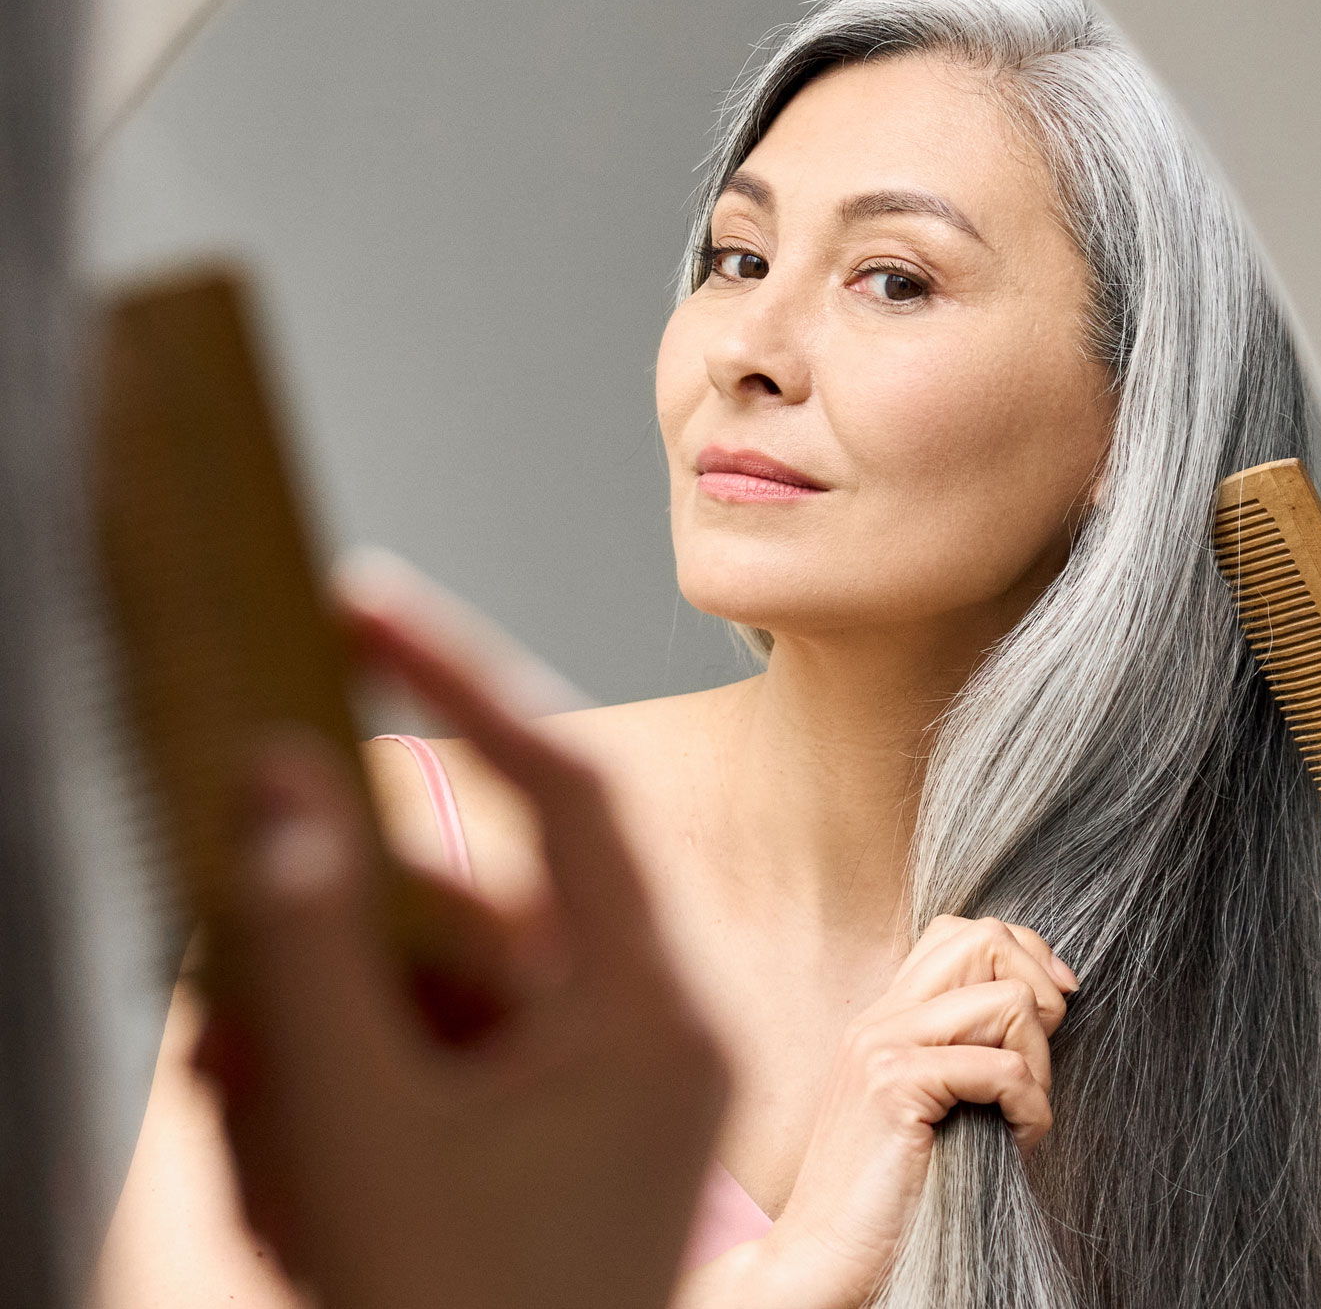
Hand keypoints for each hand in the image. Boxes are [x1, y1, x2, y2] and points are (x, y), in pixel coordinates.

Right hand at [195, 559, 726, 1308]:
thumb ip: (310, 942)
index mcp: (655, 1009)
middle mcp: (645, 1026)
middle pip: (485, 888)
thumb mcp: (362, 1128)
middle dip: (350, 899)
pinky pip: (440, 1041)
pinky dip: (353, 1057)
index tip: (362, 605)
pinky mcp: (542, 1119)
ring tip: (260, 1100)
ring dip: (333, 998)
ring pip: (444, 972)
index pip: (565, 784)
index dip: (462, 678)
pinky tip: (282, 1124)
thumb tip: (278, 776)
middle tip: (251, 896)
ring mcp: (595, 1077)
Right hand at [739, 915, 1075, 1308]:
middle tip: (1039, 1063)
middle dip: (1039, 992)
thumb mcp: (928, 1106)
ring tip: (1022, 1115)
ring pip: (1006, 1000)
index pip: (962, 932)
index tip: (1054, 1011)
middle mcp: (879, 1016)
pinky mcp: (894, 1087)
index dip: (1023, 957)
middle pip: (985, 939)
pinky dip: (1032, 1110)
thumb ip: (960, 1053)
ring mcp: (881, 1046)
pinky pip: (1003, 1069)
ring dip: (1039, 1062)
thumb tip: (1040, 1014)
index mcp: (885, 1015)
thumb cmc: (888, 1196)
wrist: (820, 1257)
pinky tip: (1018, 1143)